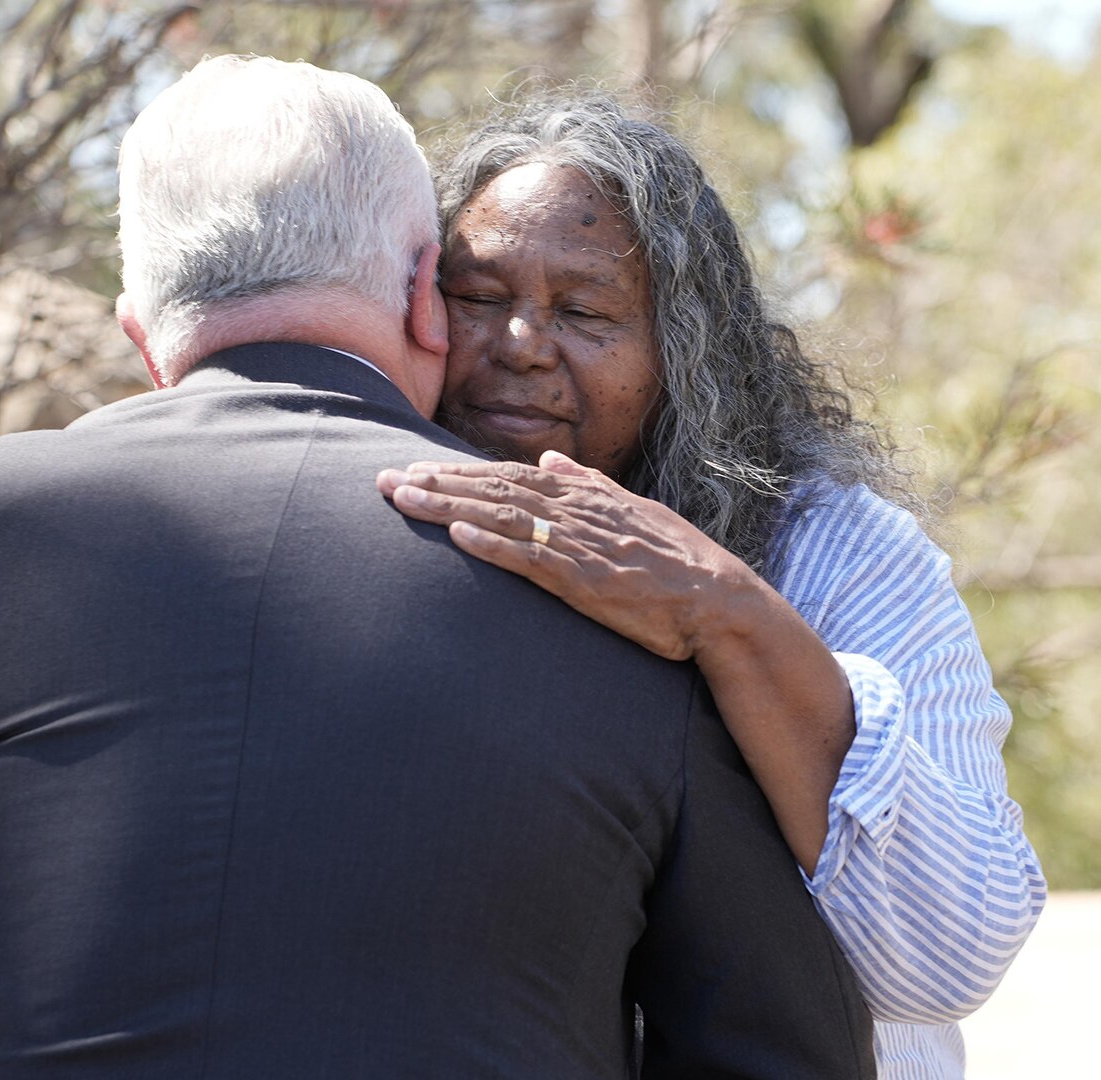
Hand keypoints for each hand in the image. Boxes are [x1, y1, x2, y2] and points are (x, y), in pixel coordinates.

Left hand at [375, 450, 754, 661]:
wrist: (717, 601)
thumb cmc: (677, 561)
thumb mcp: (632, 509)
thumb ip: (586, 482)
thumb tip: (546, 458)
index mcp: (585, 496)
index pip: (508, 475)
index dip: (457, 470)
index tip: (414, 468)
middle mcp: (577, 512)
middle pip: (493, 489)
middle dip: (436, 482)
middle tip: (383, 479)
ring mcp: (579, 546)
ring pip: (502, 517)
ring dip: (449, 507)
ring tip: (404, 500)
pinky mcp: (585, 582)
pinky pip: (532, 558)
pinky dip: (493, 545)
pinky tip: (457, 537)